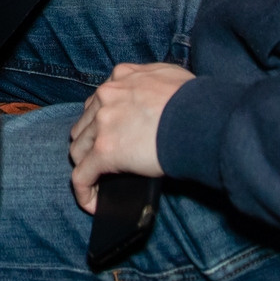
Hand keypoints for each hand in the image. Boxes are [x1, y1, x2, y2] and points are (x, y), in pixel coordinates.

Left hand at [69, 62, 191, 211]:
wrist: (201, 118)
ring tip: (98, 182)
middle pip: (85, 124)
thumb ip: (153, 83)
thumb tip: (155, 99)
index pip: (100, 101)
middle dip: (91, 143)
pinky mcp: (105, 151)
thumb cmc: (196, 100)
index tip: (109, 134)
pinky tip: (92, 204)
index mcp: (121, 77)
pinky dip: (83, 191)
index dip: (101, 121)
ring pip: (78, 149)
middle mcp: (106, 95)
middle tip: (102, 159)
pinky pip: (82, 176)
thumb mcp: (171, 77)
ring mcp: (103, 123)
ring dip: (86, 166)